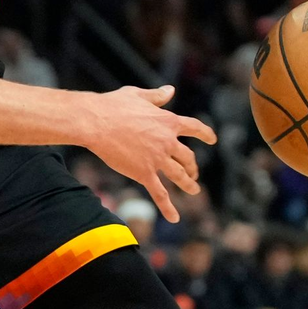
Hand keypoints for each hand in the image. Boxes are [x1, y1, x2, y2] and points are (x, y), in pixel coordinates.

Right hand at [85, 85, 215, 222]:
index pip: (194, 128)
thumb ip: (156, 95)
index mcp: (167, 121)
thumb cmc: (113, 105)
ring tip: (194, 190)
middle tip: (192, 172)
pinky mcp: (144, 174)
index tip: (212, 139)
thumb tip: (170, 90)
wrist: (96, 122)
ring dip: (189, 184)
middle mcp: (167, 141)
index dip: (205, 134)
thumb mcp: (137, 95)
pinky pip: (160, 194)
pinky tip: (175, 218)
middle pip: (188, 157)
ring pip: (180, 176)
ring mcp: (157, 159)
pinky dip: (168, 207)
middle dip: (192, 166)